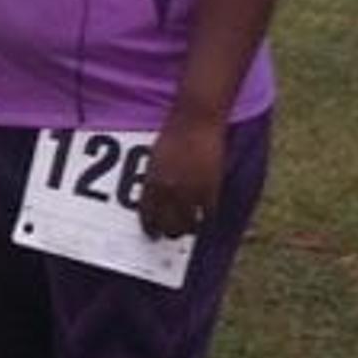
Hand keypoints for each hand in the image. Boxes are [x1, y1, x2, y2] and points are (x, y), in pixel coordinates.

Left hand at [140, 111, 226, 238]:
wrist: (195, 122)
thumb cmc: (174, 135)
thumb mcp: (155, 158)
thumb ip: (155, 178)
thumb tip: (156, 197)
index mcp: (152, 181)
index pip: (147, 213)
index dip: (149, 226)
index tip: (151, 233)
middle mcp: (169, 189)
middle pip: (167, 223)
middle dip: (167, 232)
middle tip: (170, 235)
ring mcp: (190, 190)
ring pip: (188, 223)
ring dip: (186, 229)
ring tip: (187, 231)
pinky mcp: (210, 187)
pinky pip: (207, 212)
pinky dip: (205, 218)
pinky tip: (204, 220)